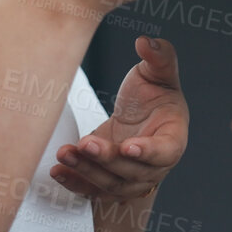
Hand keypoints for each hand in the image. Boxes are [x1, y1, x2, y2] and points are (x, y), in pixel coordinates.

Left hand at [53, 36, 186, 198]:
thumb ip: (159, 57)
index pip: (165, 151)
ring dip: (87, 170)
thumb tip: (145, 42)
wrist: (139, 118)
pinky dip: (75, 183)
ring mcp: (131, 178)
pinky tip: (59, 171)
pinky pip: (92, 190)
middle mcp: (154, 165)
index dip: (149, 152)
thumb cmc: (153, 96)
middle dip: (107, 159)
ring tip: (67, 153)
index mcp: (173, 138)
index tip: (129, 147)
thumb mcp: (159, 73)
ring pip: (110, 183)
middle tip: (87, 143)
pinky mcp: (108, 182)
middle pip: (133, 170)